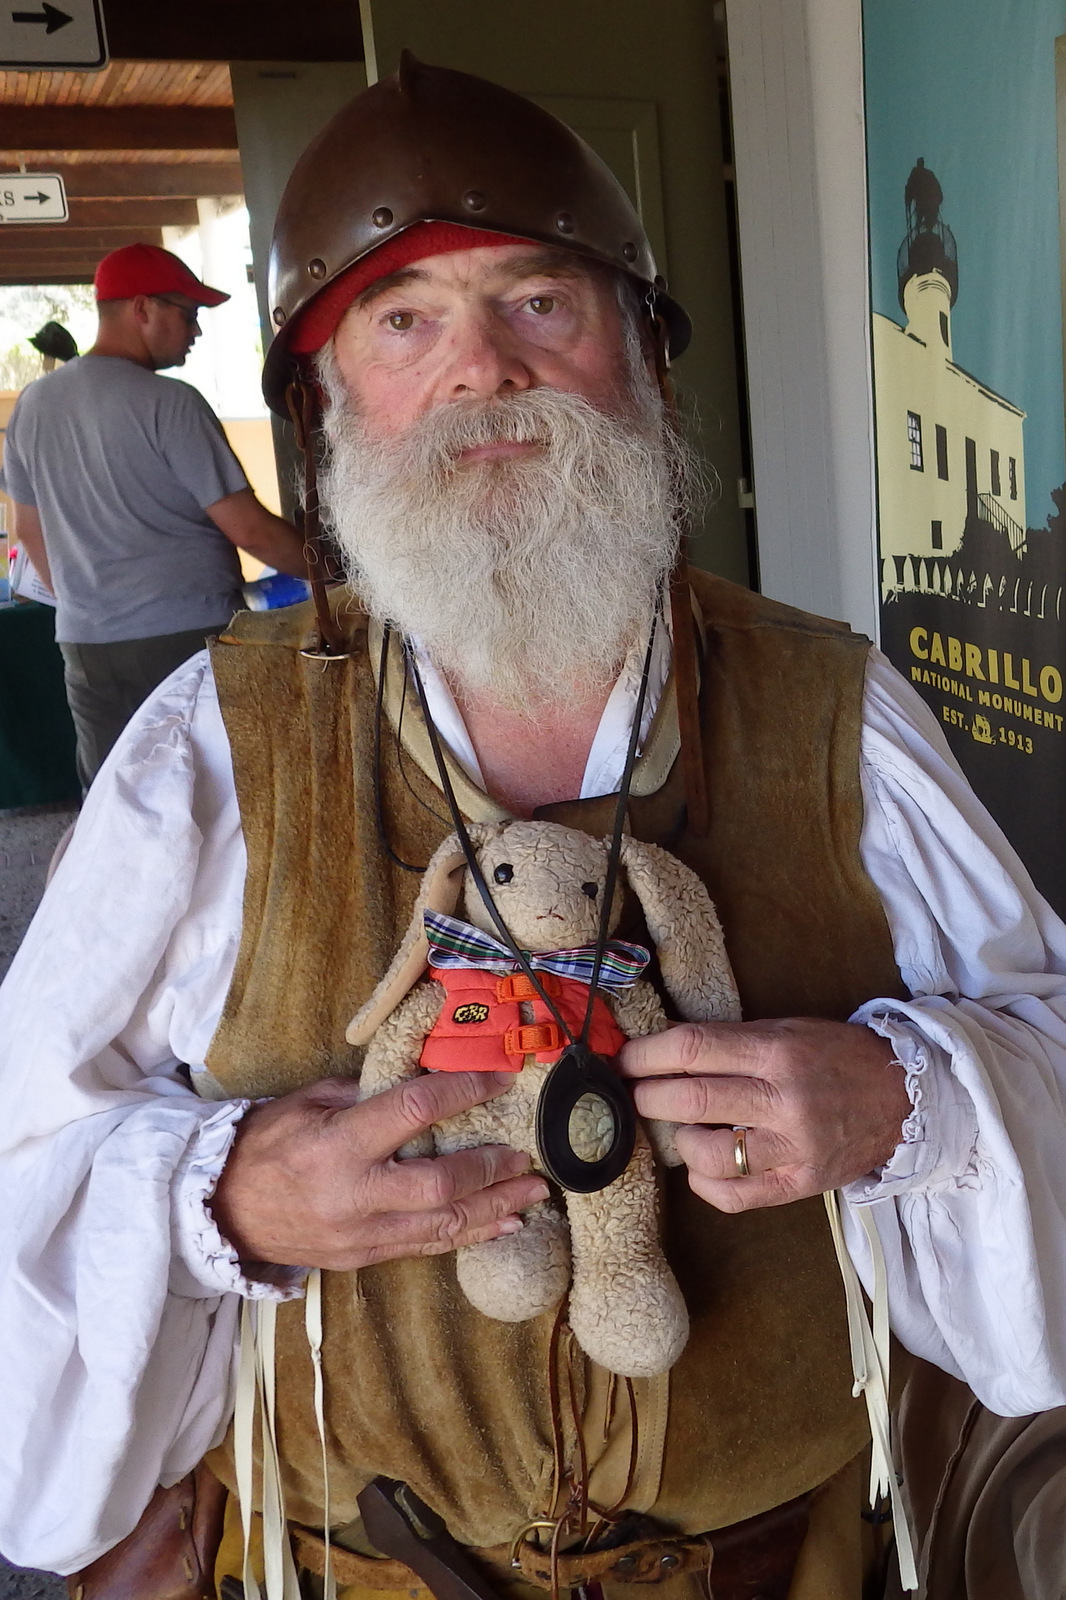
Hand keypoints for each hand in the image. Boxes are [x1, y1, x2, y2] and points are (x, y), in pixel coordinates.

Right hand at [209, 1072, 548, 1269]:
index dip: (465, 1091)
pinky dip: (469, 1235)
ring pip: (443, 1226)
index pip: (415, 1111)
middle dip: (490, 1169)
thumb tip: (419, 1077)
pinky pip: (427, 1247)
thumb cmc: (264, 1146)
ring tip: (534, 1192)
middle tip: (527, 1154)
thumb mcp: (306, 1102)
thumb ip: (363, 1093)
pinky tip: (504, 1225)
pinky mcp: (364, 1258)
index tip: (501, 1078)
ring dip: (495, 1208)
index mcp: (338, 1144)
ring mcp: (361, 1233)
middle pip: (440, 1184)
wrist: (220, 1212)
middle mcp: (354, 1193)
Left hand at [618, 1018, 909, 1211]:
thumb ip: (728, 1041)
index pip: (693, 1049)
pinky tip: (702, 1165)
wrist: (904, 1098)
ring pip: (709, 1153)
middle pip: (692, 1100)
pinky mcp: (800, 1185)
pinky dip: (704, 1182)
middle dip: (648, 1096)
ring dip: (679, 1140)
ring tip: (679, 1128)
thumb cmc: (835, 1057)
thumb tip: (662, 1043)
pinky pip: (734, 1196)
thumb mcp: (785, 1031)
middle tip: (634, 1093)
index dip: (646, 1054)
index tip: (623, 1059)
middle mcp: (784, 1101)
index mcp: (778, 1052)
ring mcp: (793, 1148)